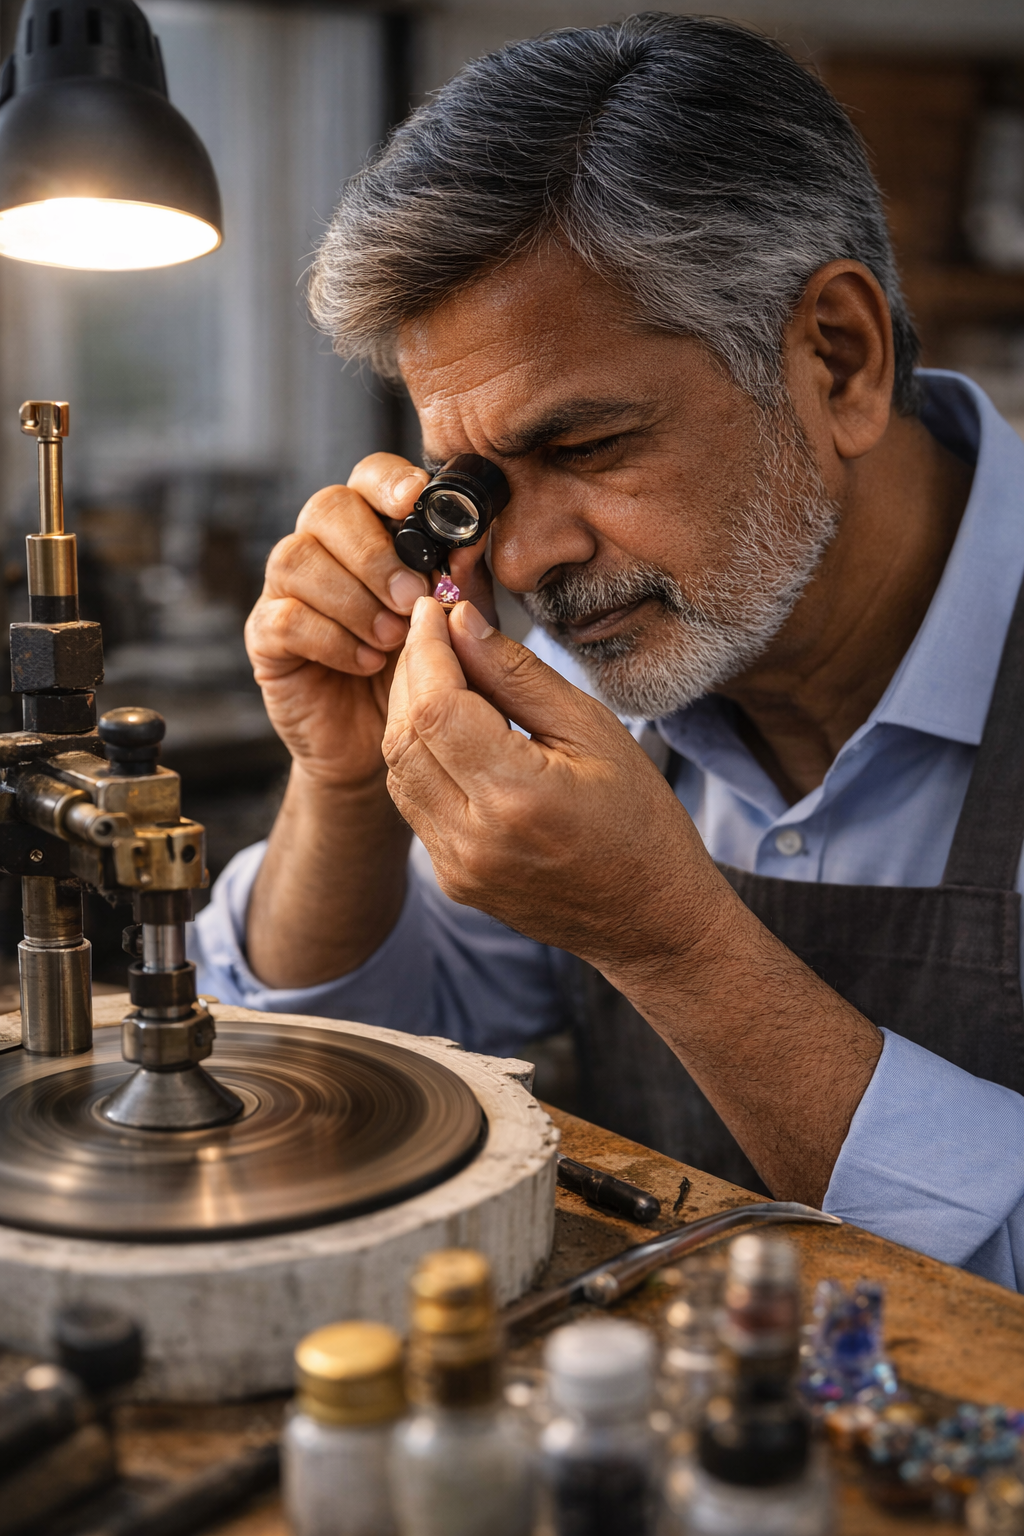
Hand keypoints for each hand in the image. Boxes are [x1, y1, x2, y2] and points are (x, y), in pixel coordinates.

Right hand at [245, 455, 496, 790]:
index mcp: (373, 533)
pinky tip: (365, 663)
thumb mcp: (454, 627)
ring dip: (353, 598)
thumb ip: (464, 584)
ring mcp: (286, 590)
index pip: (368, 478)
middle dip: (373, 552)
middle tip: (411, 599)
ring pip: (297, 558)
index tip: (416, 501)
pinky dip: (332, 639)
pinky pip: (285, 618)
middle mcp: (323, 549)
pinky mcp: (265, 638)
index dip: (389, 482)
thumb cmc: (417, 677)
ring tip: (391, 639)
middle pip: (327, 507)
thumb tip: (474, 539)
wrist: (379, 749)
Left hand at [382, 596, 732, 977]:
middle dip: (412, 673)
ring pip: (399, 768)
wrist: (649, 919)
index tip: (435, 609)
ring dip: (409, 711)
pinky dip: (420, 753)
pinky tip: (449, 725)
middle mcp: (474, 839)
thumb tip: (460, 622)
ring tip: (443, 672)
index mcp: (517, 798)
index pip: (437, 706)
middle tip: (435, 631)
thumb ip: (518, 675)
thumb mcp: (592, 730)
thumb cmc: (640, 820)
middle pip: (405, 735)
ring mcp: (457, 866)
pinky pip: (414, 802)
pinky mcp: (453, 879)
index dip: (426, 650)